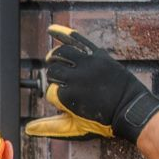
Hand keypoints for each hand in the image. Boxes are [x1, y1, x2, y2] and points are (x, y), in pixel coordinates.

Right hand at [24, 25, 158, 142]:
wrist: (130, 109)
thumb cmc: (103, 121)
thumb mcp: (75, 127)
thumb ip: (50, 126)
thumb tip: (28, 128)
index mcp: (68, 96)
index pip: (50, 91)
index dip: (55, 98)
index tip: (65, 102)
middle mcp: (75, 77)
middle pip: (53, 71)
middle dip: (54, 78)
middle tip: (61, 83)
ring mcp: (87, 64)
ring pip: (61, 53)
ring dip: (54, 57)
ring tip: (53, 59)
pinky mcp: (98, 55)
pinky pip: (78, 40)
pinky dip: (63, 33)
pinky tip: (51, 30)